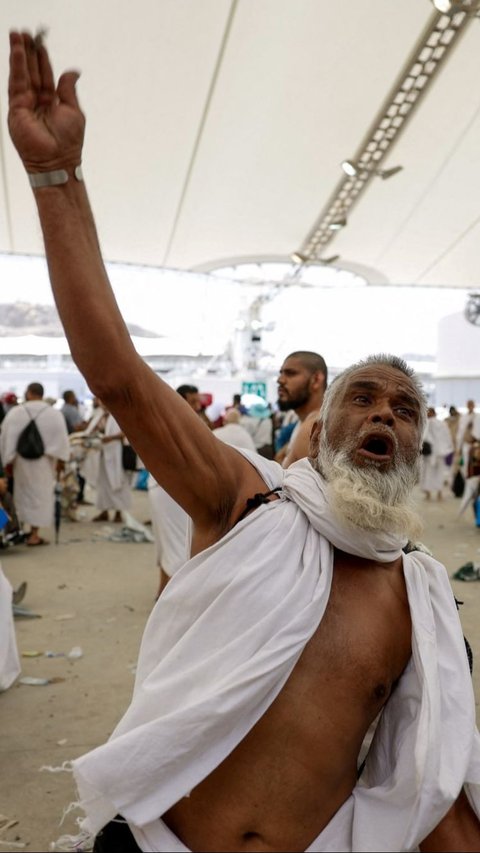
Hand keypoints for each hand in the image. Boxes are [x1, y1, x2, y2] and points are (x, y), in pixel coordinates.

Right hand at [8, 31, 84, 172]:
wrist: (58, 161)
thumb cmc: (68, 143)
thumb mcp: (74, 110)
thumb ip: (68, 89)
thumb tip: (72, 71)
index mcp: (51, 101)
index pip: (45, 74)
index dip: (42, 57)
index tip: (40, 41)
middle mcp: (37, 102)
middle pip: (31, 71)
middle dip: (28, 51)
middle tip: (25, 33)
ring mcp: (25, 105)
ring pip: (22, 74)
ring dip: (19, 54)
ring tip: (17, 35)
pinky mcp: (16, 109)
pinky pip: (16, 83)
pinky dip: (16, 66)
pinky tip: (17, 52)